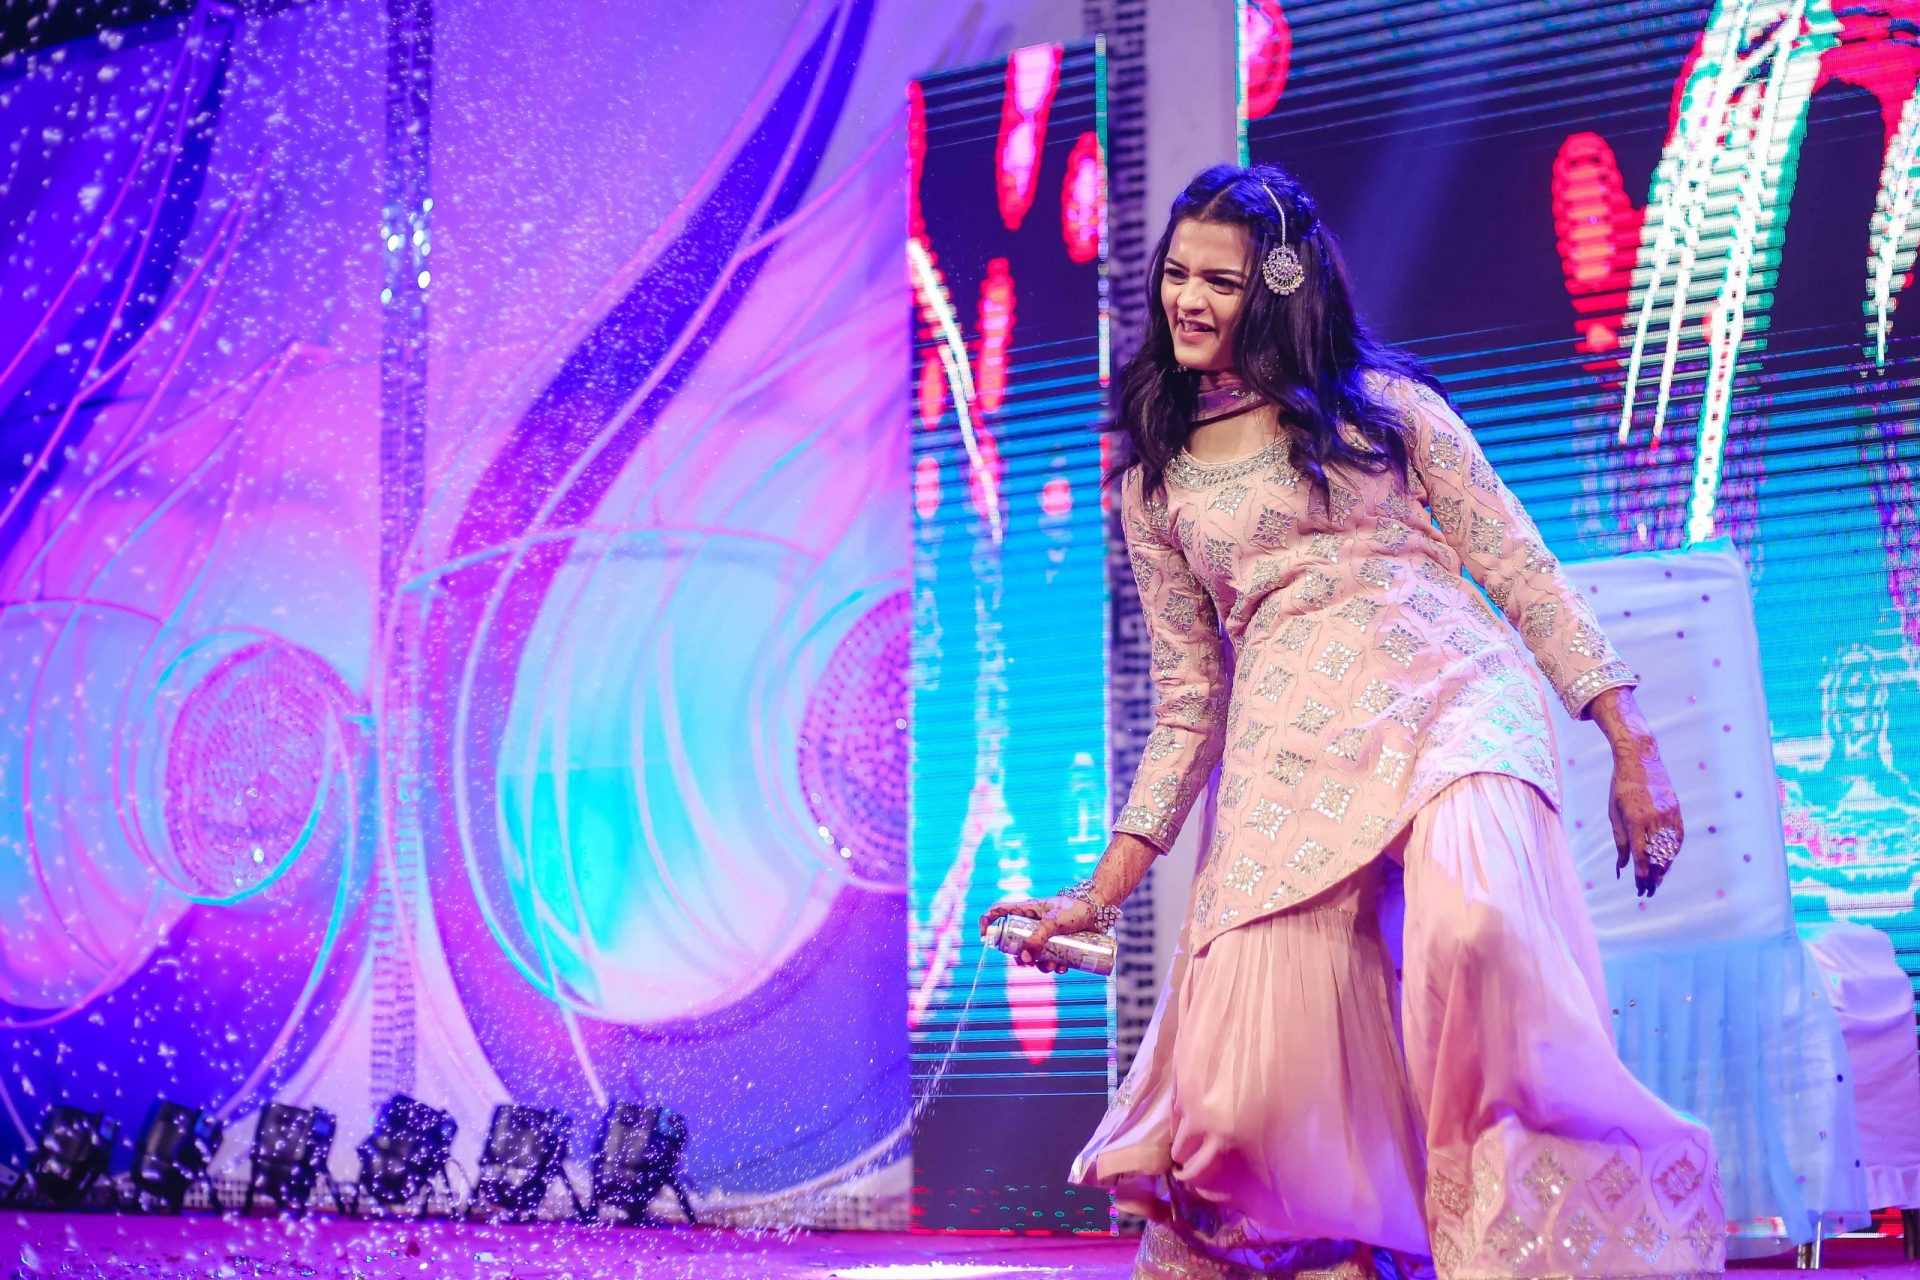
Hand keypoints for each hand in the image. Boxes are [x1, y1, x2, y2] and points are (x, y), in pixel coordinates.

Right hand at [978, 896, 1098, 974]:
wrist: (1101, 909)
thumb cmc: (1076, 909)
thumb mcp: (1054, 923)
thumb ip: (1038, 939)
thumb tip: (1024, 959)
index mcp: (1027, 910)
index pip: (999, 912)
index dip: (987, 922)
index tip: (984, 937)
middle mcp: (1034, 923)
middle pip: (1016, 942)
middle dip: (1019, 957)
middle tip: (1026, 964)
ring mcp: (1046, 934)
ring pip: (1034, 954)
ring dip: (1039, 965)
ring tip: (1052, 967)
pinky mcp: (1060, 943)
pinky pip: (1051, 958)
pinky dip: (1054, 966)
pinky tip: (1062, 969)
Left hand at [1608, 732, 1683, 897]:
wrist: (1640, 760)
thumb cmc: (1620, 788)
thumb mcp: (1614, 814)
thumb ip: (1620, 842)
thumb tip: (1623, 868)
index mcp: (1635, 820)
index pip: (1641, 856)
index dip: (1642, 876)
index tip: (1640, 889)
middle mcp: (1654, 819)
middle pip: (1657, 856)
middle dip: (1653, 877)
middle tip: (1648, 892)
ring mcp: (1668, 815)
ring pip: (1669, 850)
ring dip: (1664, 868)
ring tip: (1657, 881)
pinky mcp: (1676, 811)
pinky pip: (1677, 838)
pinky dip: (1673, 852)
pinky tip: (1667, 862)